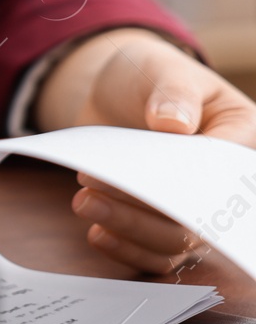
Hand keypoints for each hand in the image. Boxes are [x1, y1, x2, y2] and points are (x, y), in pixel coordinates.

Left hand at [36, 28, 255, 272]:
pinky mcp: (160, 221)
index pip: (219, 171)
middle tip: (91, 193)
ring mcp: (190, 206)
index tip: (142, 177)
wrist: (119, 93)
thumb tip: (174, 123)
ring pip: (173, 242)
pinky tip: (97, 232)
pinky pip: (154, 253)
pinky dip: (125, 249)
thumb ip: (173, 93)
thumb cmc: (150, 76)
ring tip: (84, 203)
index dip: (183, 181)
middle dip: (142, 211)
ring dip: (127, 229)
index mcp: (239, 136)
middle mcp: (221, 180)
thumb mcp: (161, 70)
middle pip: (196, 217)